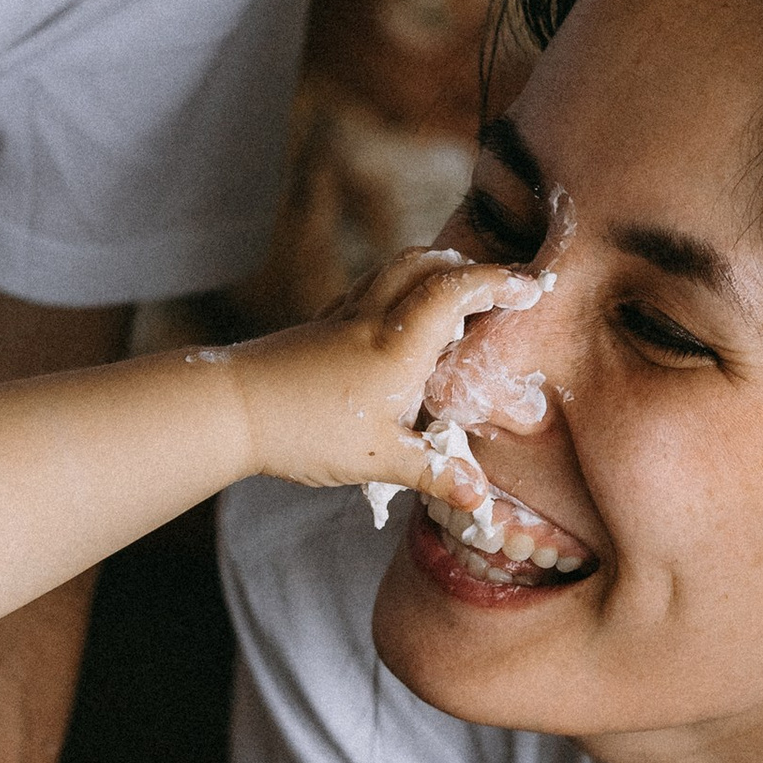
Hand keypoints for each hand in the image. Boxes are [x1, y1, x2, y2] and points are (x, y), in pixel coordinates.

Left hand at [233, 243, 546, 509]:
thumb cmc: (305, 430)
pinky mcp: (319, 326)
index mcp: (397, 345)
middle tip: (497, 287)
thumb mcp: (379, 460)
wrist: (230, 408)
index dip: (498, 283)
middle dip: (468, 267)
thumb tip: (481, 498)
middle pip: (426, 264)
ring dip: (431, 269)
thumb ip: (434, 473)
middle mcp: (373, 318)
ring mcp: (343, 317)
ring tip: (455, 294)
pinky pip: (369, 289)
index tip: (531, 287)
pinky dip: (397, 287)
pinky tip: (398, 316)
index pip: (456, 293)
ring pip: (394, 269)